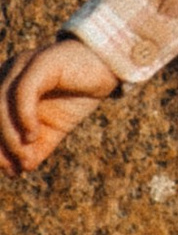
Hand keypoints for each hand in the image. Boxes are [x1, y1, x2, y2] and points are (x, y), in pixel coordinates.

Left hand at [0, 40, 120, 172]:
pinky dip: (23, 118)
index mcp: (5, 86)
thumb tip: (19, 170)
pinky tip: (33, 135)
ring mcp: (22, 64)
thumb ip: (37, 146)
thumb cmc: (78, 94)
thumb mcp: (54, 128)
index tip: (10, 171)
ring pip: (1, 104)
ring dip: (10, 137)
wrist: (109, 68)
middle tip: (14, 168)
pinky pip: (22, 92)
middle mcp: (8, 73)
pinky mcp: (40, 62)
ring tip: (27, 156)